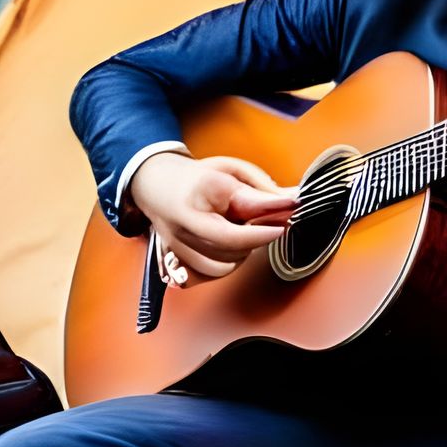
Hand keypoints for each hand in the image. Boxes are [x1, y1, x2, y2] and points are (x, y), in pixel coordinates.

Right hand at [128, 152, 295, 282]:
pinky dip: (226, 265)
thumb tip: (291, 203)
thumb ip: (261, 189)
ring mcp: (178, 246)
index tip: (287, 217)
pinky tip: (230, 248)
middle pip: (232, 249)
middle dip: (258, 238)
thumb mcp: (233, 171)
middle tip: (271, 223)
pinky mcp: (175, 261)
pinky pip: (209, 275)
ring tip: (246, 233)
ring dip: (242, 253)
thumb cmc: (197, 178)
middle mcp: (184, 223)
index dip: (266, 226)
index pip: (237, 219)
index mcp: (199, 192)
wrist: (155, 185)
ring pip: (223, 267)